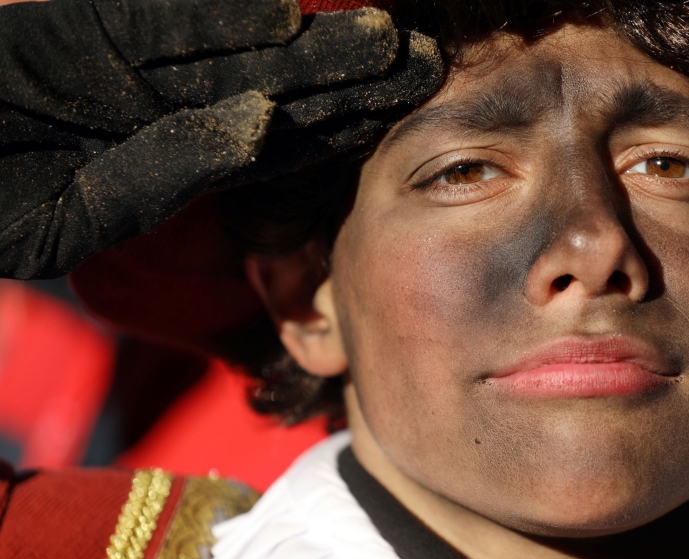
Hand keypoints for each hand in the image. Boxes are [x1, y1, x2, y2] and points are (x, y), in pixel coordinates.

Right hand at [0, 0, 441, 278]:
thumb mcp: (67, 215)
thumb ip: (156, 179)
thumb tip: (252, 130)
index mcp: (166, 150)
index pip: (266, 137)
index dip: (336, 123)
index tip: (402, 115)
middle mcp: (155, 97)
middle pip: (267, 79)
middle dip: (346, 76)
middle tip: (426, 65)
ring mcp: (120, 60)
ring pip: (228, 45)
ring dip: (306, 42)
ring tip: (382, 36)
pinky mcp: (82, 33)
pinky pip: (152, 24)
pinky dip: (214, 19)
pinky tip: (284, 16)